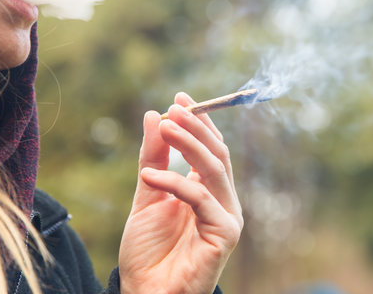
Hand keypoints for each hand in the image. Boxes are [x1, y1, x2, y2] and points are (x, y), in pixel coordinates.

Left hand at [118, 92, 243, 293]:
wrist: (145, 293)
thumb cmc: (147, 251)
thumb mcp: (146, 195)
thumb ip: (153, 157)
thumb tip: (154, 115)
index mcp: (209, 192)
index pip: (210, 148)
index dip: (199, 121)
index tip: (180, 98)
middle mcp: (223, 202)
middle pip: (218, 154)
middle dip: (197, 127)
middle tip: (174, 108)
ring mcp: (227, 217)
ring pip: (215, 169)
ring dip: (189, 144)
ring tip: (165, 127)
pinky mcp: (225, 235)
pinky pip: (201, 198)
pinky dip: (175, 182)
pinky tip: (149, 176)